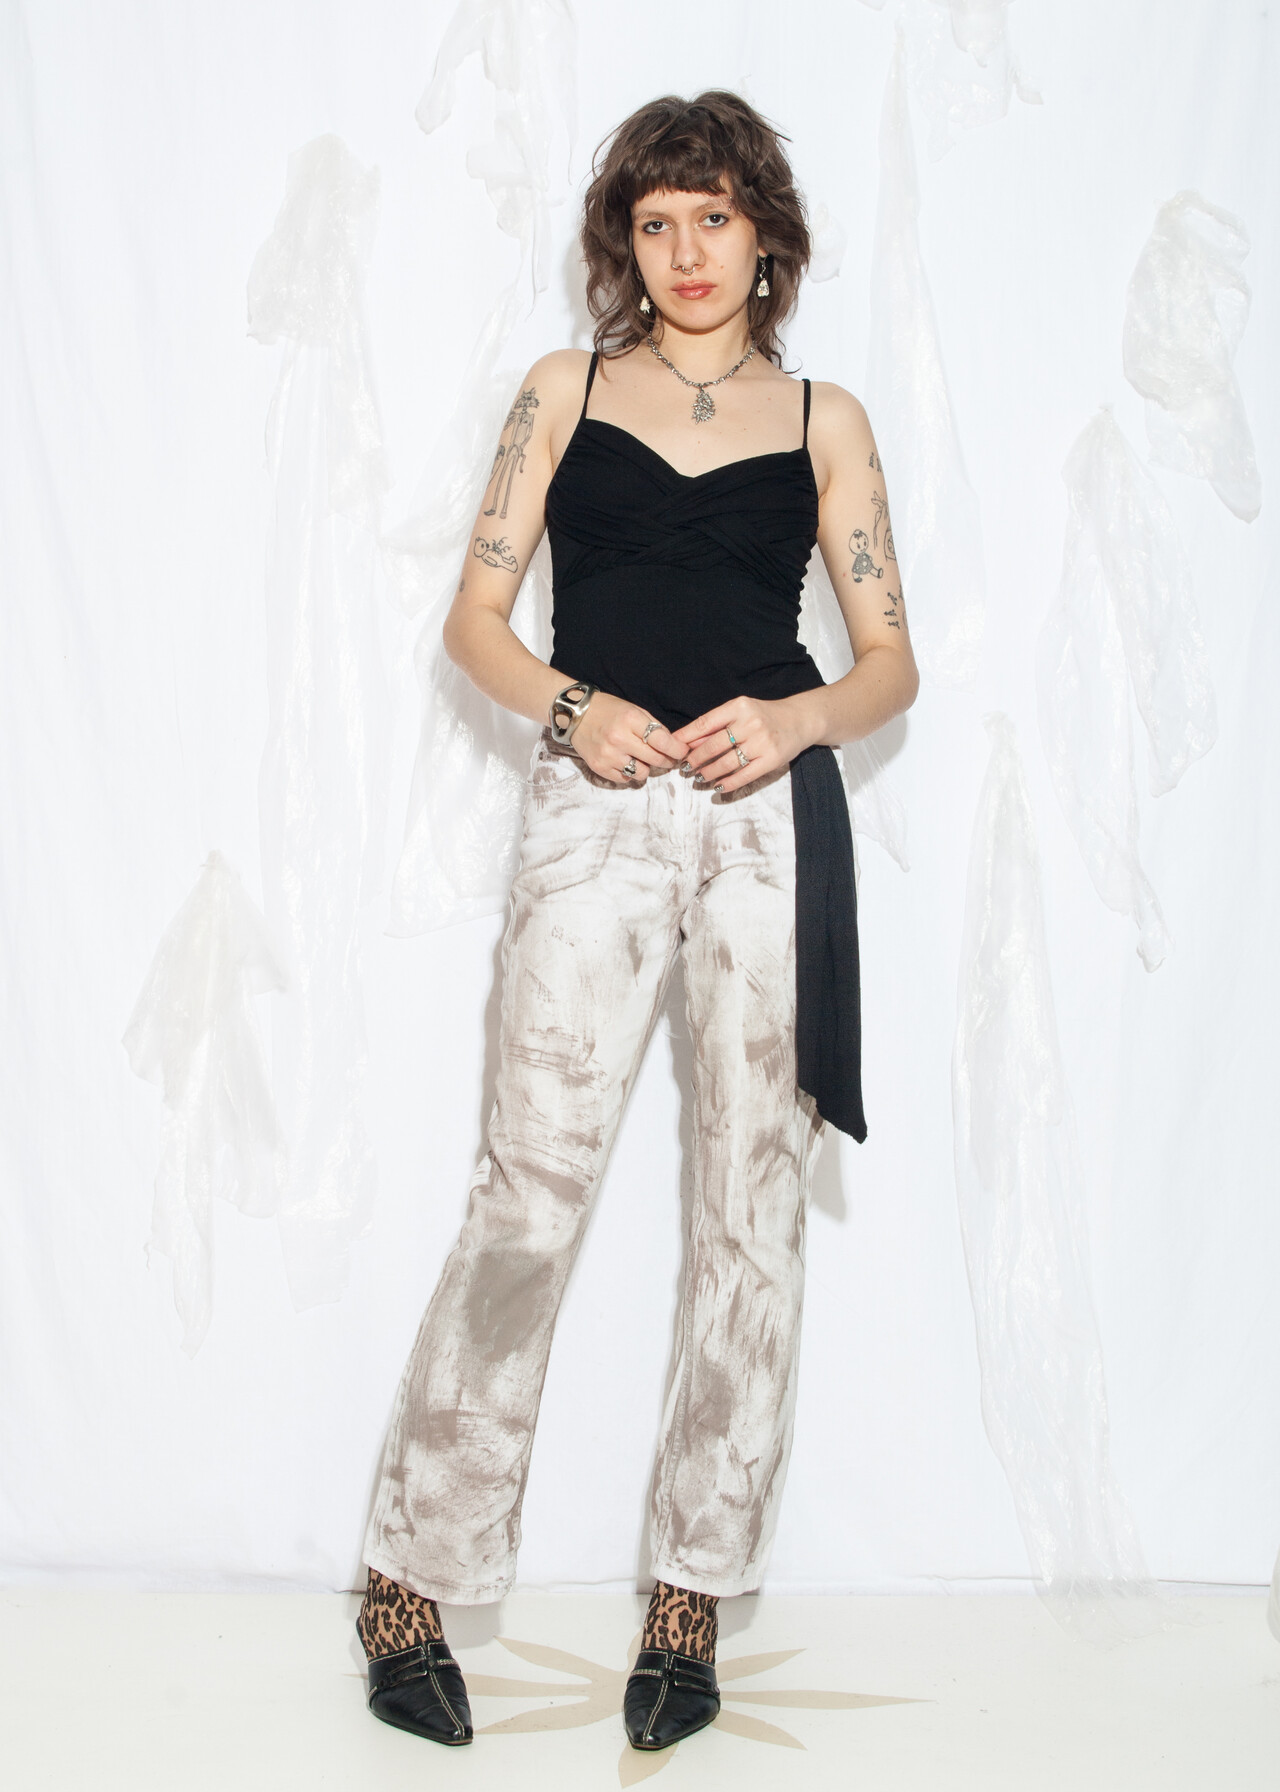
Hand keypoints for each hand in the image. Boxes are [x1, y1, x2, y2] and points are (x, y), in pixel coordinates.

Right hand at [570, 691, 686, 784]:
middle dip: (666, 760)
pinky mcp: (599, 767)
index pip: (662, 741)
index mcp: (630, 720)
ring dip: (646, 767)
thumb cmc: (608, 710)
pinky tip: (625, 761)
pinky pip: (625, 779)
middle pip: (655, 759)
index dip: (677, 749)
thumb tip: (673, 745)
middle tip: (667, 758)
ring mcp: (608, 755)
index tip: (682, 752)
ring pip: (642, 773)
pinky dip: (629, 773)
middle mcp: (619, 739)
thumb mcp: (633, 709)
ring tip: (640, 758)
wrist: (575, 714)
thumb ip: (653, 727)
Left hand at [672, 696, 814, 792]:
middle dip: (695, 759)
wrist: (799, 720)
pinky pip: (744, 775)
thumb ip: (717, 724)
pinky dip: (728, 783)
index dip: (686, 737)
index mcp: (739, 707)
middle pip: (714, 745)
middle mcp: (750, 723)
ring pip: (727, 762)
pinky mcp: (771, 759)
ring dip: (709, 772)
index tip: (673, 748)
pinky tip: (718, 786)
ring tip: (699, 777)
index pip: (706, 723)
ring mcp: (762, 742)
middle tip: (685, 767)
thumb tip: (688, 742)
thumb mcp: (741, 711)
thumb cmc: (764, 716)